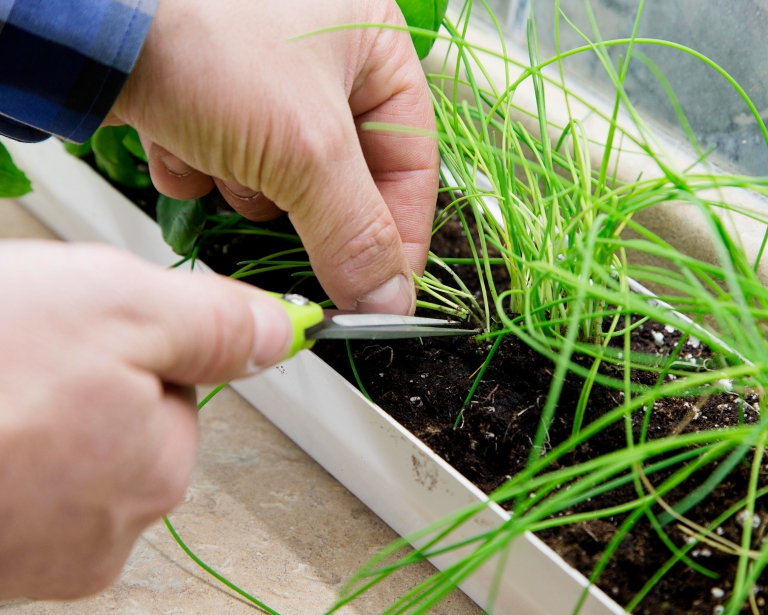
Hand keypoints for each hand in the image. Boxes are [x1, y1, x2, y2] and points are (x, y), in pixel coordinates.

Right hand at [0, 241, 292, 599]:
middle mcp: (107, 526)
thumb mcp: (115, 304)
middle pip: (113, 428)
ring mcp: (36, 555)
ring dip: (25, 415)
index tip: (71, 333)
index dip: (123, 344)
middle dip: (73, 383)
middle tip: (11, 355)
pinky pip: (12, 486)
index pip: (169, 392)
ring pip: (56, 455)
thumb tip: (286, 332)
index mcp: (153, 464)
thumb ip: (214, 323)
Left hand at [108, 0, 438, 315]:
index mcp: (373, 46)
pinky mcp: (206, 96)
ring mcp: (260, 78)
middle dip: (302, 196)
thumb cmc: (209, 39)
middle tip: (287, 206)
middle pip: (342, 177)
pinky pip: (226, 163)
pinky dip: (202, 165)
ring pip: (281, 178)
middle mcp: (323, 60)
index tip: (387, 291)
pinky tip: (179, 135)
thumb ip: (356, 231)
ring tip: (218, 145)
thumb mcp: (307, 147)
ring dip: (247, 181)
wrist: (85, 17)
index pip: (412, 161)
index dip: (402, 233)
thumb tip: (387, 296)